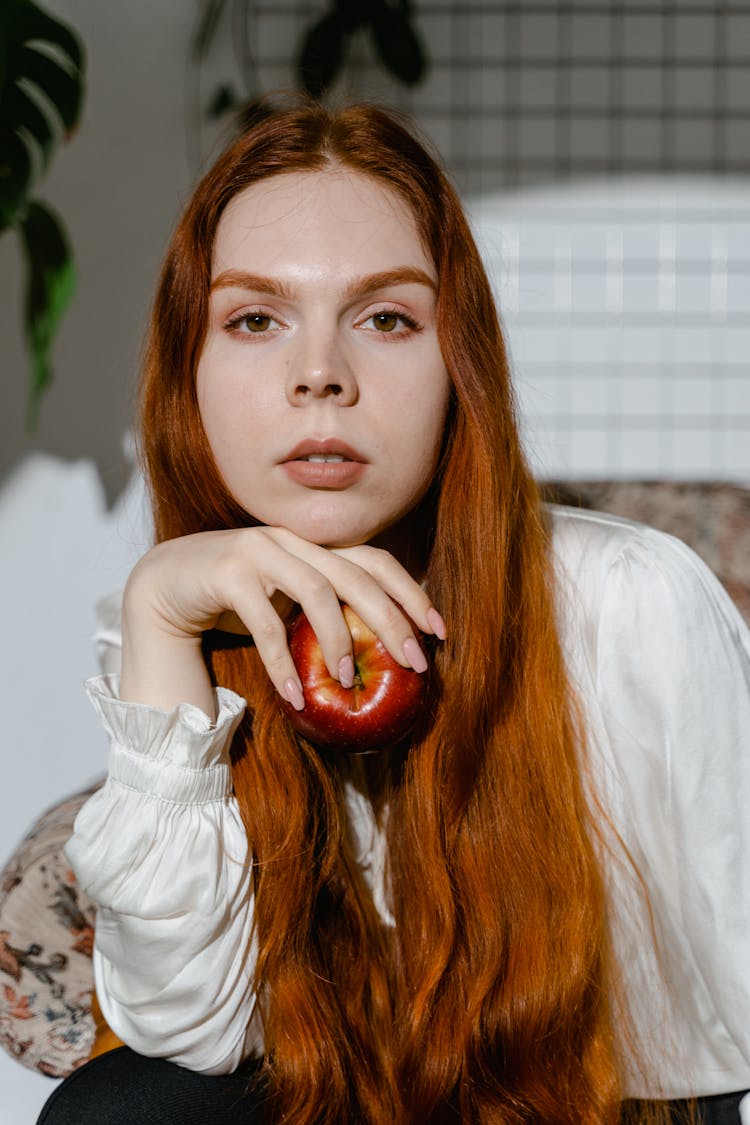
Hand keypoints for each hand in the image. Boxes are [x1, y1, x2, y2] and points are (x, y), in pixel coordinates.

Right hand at [120, 526, 445, 718]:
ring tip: (347, 682)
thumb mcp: (285, 604)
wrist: (163, 585)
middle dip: (391, 620)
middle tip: (415, 663)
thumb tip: (374, 655)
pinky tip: (295, 695)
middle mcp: (291, 541)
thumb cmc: (233, 600)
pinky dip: (282, 663)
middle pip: (356, 575)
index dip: (410, 593)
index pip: (375, 560)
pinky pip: (265, 622)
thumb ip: (321, 614)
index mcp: (312, 546)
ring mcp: (258, 551)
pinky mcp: (226, 572)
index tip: (439, 631)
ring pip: (316, 591)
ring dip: (338, 639)